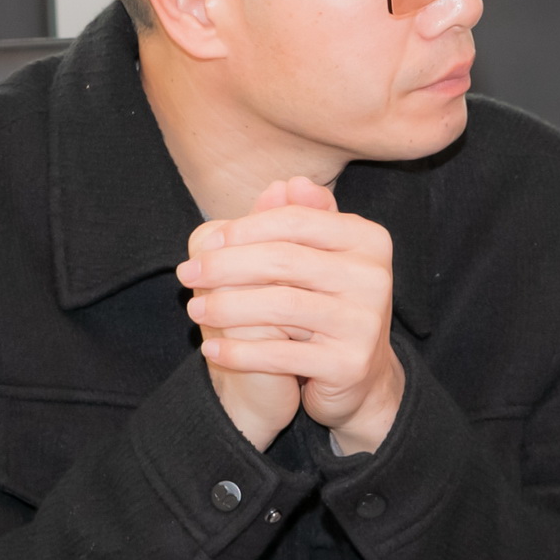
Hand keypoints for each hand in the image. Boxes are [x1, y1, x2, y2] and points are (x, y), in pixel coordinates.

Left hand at [178, 179, 404, 456]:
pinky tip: (211, 349)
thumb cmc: (324, 302)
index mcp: (367, 239)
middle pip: (283, 260)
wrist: (356, 375)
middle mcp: (374, 277)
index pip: (294, 221)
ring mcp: (365, 322)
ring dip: (225, 307)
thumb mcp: (313, 256)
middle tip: (186, 275)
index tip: (204, 244)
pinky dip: (239, 351)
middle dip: (225, 267)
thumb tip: (285, 184)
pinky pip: (281, 354)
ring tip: (194, 309)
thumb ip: (297, 218)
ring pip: (280, 306)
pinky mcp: (350, 364)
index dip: (243, 230)